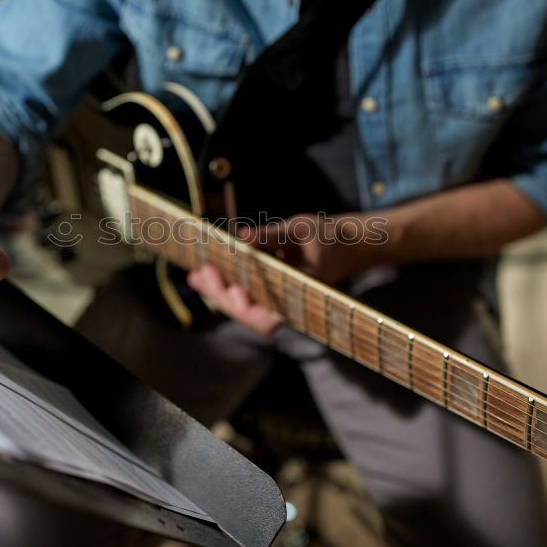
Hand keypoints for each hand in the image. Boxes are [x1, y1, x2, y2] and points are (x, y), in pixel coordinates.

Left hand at [186, 212, 386, 335]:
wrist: (349, 244)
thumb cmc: (330, 238)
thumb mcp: (302, 230)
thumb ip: (272, 236)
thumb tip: (243, 237)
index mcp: (300, 297)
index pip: (267, 316)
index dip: (245, 308)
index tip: (233, 289)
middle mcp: (287, 305)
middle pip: (248, 315)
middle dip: (221, 296)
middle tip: (201, 273)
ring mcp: (278, 300)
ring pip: (243, 308)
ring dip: (218, 293)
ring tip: (196, 275)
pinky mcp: (271, 291)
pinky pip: (245, 294)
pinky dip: (226, 284)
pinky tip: (208, 271)